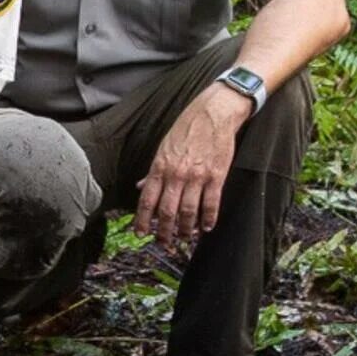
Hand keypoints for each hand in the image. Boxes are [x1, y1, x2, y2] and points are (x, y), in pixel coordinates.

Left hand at [135, 84, 251, 244]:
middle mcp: (176, 174)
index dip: (142, 220)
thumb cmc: (187, 128)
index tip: (140, 233)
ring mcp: (197, 176)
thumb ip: (153, 171)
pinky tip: (206, 228)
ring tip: (185, 238)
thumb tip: (140, 187)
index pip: (146, 200)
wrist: (214, 113)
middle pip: (167, 212)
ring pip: (188, 212)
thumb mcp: (163, 147)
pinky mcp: (216, 176)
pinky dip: (209, 219)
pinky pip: (211, 204)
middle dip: (164, 232)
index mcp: (160, 167)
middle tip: (163, 243)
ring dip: (186, 230)